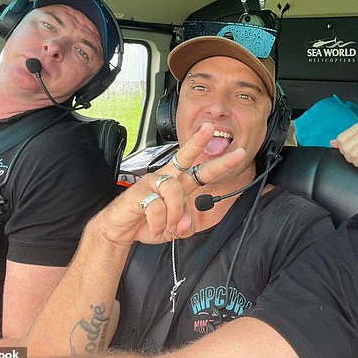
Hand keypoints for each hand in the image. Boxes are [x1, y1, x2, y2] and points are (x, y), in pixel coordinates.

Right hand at [94, 123, 245, 245]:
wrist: (119, 229)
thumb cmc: (147, 222)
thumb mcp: (173, 229)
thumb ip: (184, 227)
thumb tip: (185, 224)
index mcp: (178, 184)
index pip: (201, 170)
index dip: (220, 163)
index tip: (238, 153)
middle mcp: (167, 178)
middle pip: (185, 156)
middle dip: (198, 142)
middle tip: (210, 128)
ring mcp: (152, 182)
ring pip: (174, 191)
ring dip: (174, 214)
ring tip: (167, 226)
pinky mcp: (139, 192)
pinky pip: (157, 206)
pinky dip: (158, 222)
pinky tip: (153, 226)